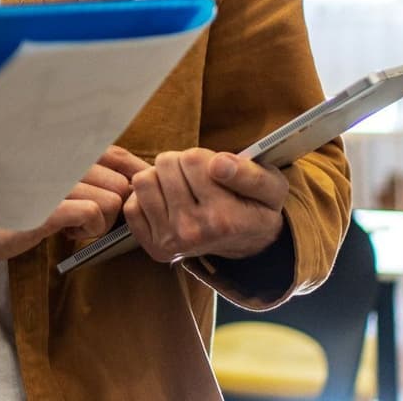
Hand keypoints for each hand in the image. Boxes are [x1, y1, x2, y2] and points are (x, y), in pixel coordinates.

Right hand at [0, 149, 136, 259]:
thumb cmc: (14, 202)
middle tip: (84, 215)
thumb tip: (129, 179)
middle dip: (111, 207)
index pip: (118, 156)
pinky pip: (93, 214)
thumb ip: (82, 172)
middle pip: (121, 184)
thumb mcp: (49, 178)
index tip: (122, 197)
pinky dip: (88, 230)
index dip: (128, 178)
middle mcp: (59, 157)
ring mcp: (53, 180)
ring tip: (70, 223)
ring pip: (112, 201)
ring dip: (99, 222)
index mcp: (62, 147)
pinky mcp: (46, 207)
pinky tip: (65, 231)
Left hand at [123, 147, 287, 263]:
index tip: (216, 171)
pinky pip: (131, 206)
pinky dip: (146, 199)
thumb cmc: (257, 208)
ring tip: (182, 189)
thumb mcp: (271, 188)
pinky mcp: (154, 246)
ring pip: (143, 181)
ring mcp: (171, 241)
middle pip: (165, 164)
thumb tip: (218, 164)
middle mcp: (194, 232)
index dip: (203, 156)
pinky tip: (167, 203)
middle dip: (181, 164)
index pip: (192, 158)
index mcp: (223, 218)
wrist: (247, 243)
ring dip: (160, 178)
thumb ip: (250, 174)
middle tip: (198, 180)